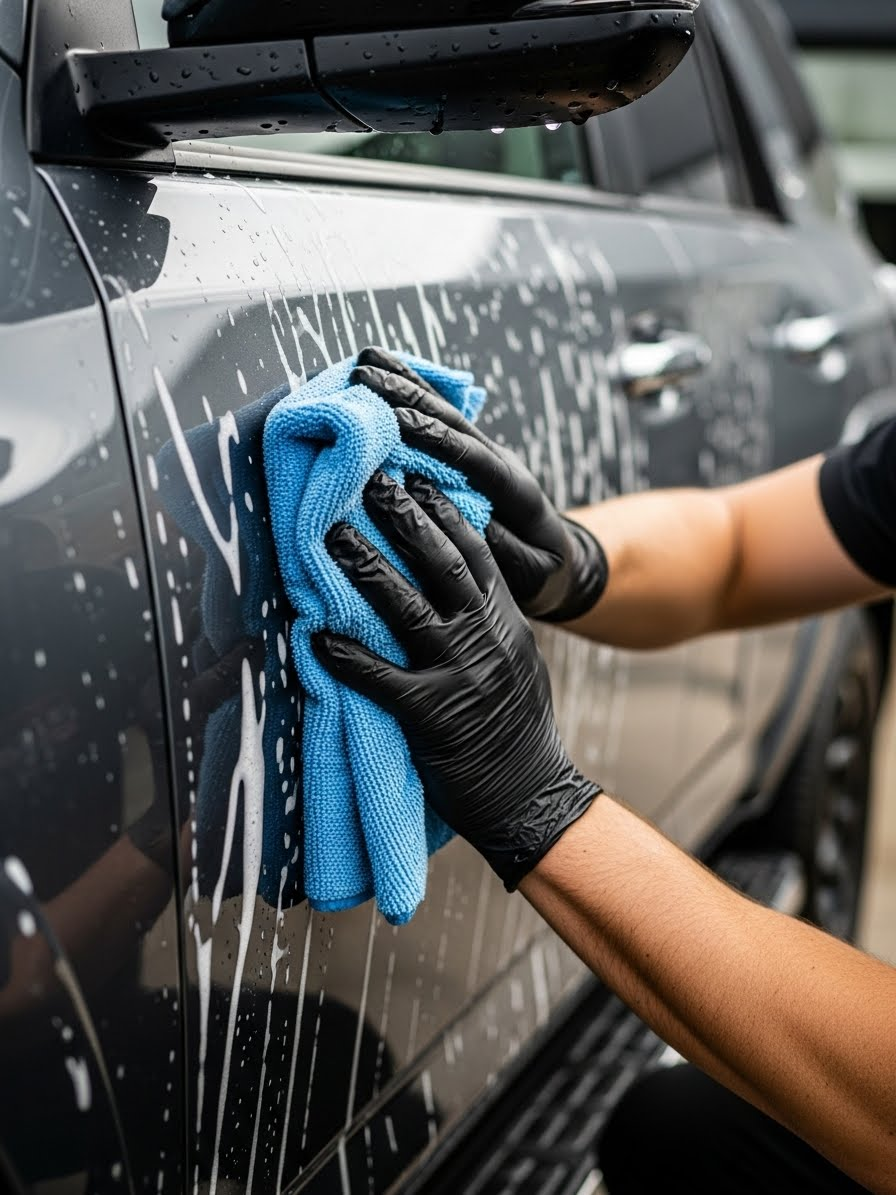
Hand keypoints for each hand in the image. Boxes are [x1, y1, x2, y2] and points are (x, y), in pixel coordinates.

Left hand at [312, 471, 600, 889]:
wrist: (532, 793)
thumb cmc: (517, 726)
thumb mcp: (517, 659)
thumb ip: (490, 618)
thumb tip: (457, 584)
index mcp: (504, 620)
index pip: (474, 551)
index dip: (442, 510)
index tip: (414, 477)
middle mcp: (484, 637)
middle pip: (441, 563)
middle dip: (402, 517)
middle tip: (369, 480)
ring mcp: (459, 674)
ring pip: (406, 607)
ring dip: (365, 568)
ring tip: (331, 536)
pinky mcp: (431, 715)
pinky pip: (380, 677)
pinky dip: (345, 656)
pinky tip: (314, 637)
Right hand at [351, 346, 607, 622]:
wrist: (558, 563)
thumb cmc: (541, 574)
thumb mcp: (530, 572)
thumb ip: (504, 547)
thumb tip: (469, 523)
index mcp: (514, 489)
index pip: (473, 456)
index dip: (437, 437)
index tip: (397, 421)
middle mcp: (497, 461)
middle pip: (454, 422)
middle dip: (410, 397)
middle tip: (364, 378)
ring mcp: (483, 454)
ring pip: (445, 413)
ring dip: (405, 385)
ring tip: (365, 361)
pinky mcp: (468, 456)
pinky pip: (439, 420)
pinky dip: (412, 395)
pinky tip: (384, 372)